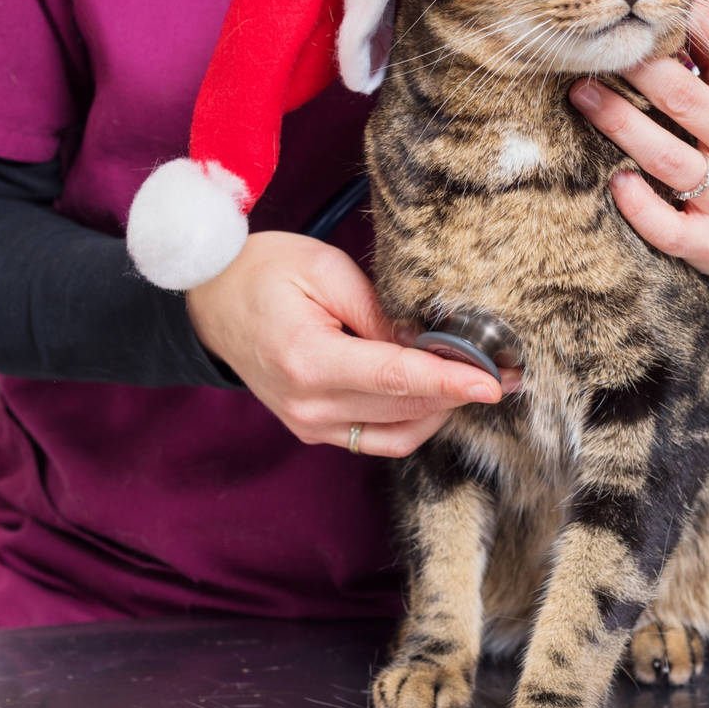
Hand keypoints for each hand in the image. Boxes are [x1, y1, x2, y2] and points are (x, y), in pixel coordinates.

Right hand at [185, 231, 517, 457]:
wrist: (210, 301)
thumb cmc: (263, 272)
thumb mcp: (325, 268)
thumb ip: (378, 310)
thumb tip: (425, 343)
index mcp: (308, 360)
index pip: (395, 377)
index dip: (450, 381)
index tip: (492, 382)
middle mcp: (307, 405)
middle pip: (403, 407)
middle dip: (456, 390)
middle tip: (498, 368)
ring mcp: (308, 425)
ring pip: (397, 433)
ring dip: (439, 409)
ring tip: (470, 379)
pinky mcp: (313, 430)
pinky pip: (377, 438)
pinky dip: (412, 420)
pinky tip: (434, 394)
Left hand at [570, 0, 708, 279]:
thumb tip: (667, 0)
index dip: (679, 14)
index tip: (642, 2)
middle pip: (681, 97)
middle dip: (632, 68)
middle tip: (593, 48)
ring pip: (664, 158)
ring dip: (616, 122)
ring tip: (580, 94)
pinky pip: (664, 225)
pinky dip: (635, 202)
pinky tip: (615, 179)